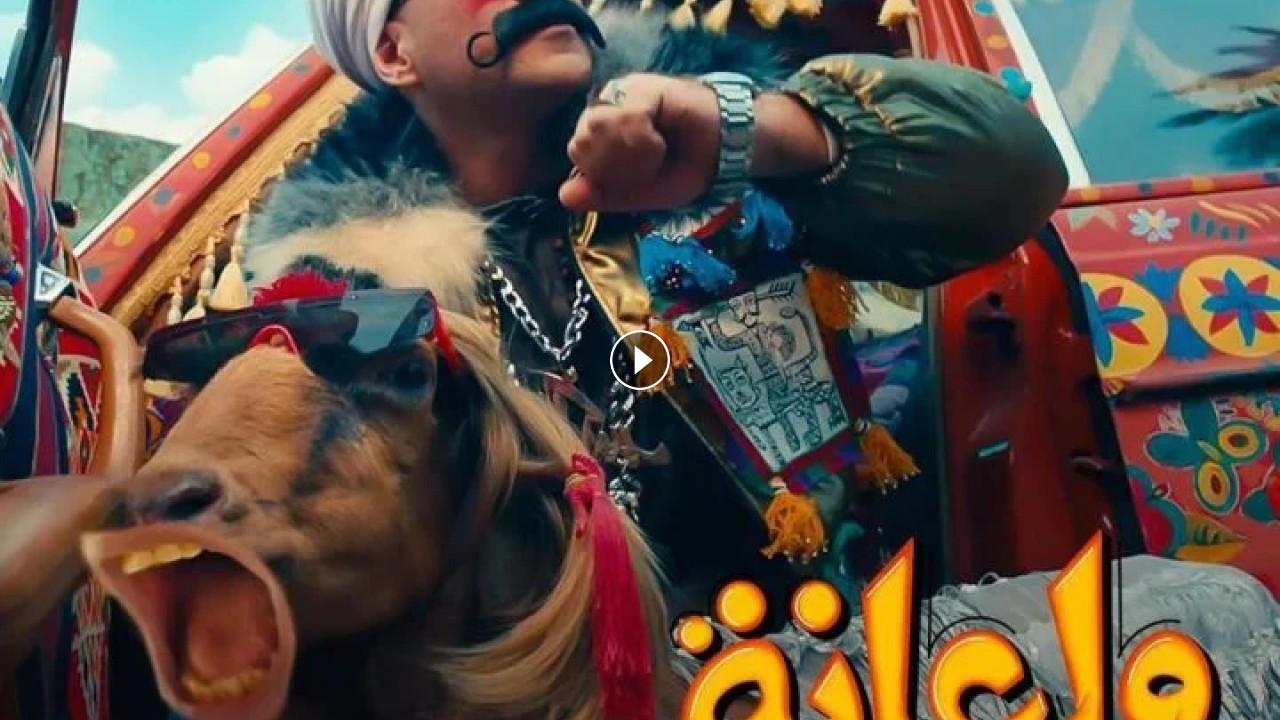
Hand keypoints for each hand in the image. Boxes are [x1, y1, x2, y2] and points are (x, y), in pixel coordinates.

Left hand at [558, 73, 719, 212]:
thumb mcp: (642, 194)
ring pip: (595, 129)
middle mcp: (605, 111)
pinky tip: (660, 140)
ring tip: (655, 152)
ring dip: (629, 155)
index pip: (577, 159)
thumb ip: (603, 195)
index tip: (638, 180)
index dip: (603, 179)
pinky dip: (644, 142)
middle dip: (614, 169)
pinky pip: (625, 119)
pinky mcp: (641, 86)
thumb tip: (563, 196)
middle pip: (579, 145)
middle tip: (647, 167)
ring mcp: (622, 95)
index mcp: (600, 138)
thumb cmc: (686, 168)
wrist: (728, 150)